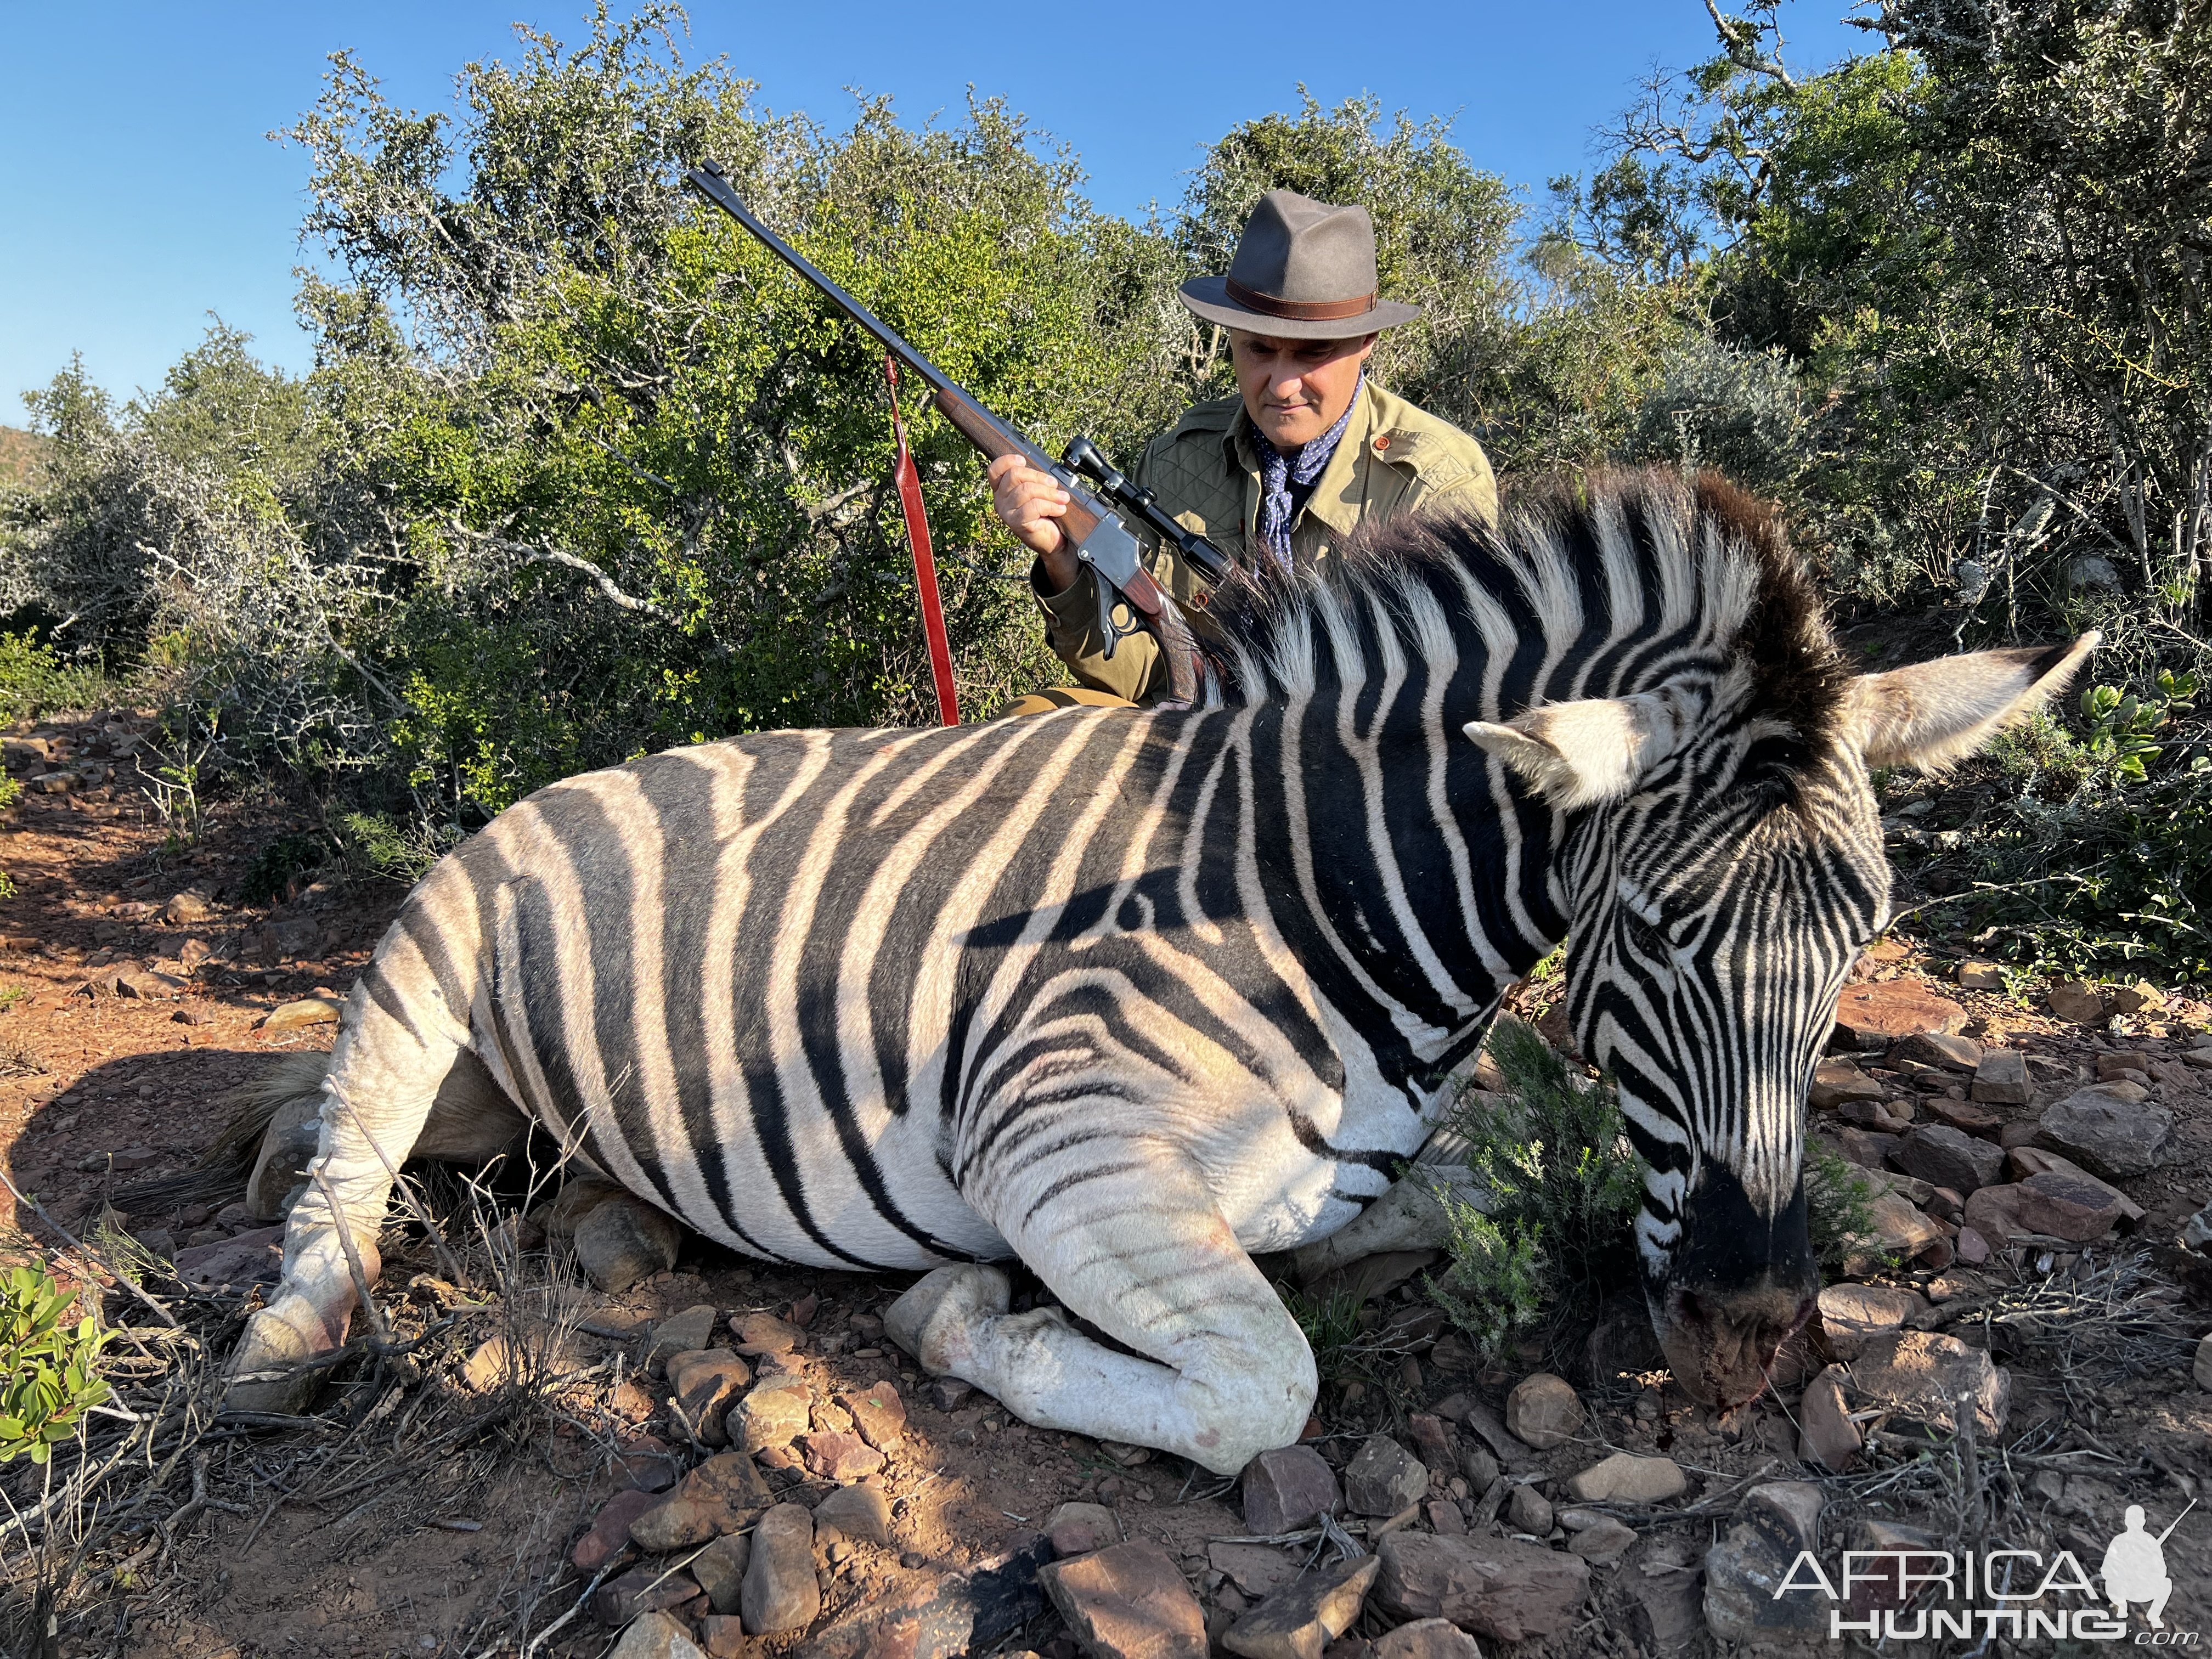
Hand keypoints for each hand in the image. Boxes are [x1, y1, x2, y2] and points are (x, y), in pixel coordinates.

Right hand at [988, 454, 1078, 588]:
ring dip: (1049, 493)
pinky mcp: (1016, 523)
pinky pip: (1034, 506)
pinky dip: (1051, 505)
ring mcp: (1006, 512)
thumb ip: (1034, 479)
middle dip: (1038, 477)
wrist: (1054, 540)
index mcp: (1002, 489)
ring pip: (1026, 490)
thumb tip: (1043, 467)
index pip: (995, 470)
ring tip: (1062, 499)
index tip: (1024, 461)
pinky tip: (1060, 509)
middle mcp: (1000, 500)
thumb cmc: (1046, 514)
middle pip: (1014, 475)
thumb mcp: (1038, 492)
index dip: (1008, 461)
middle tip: (1054, 485)